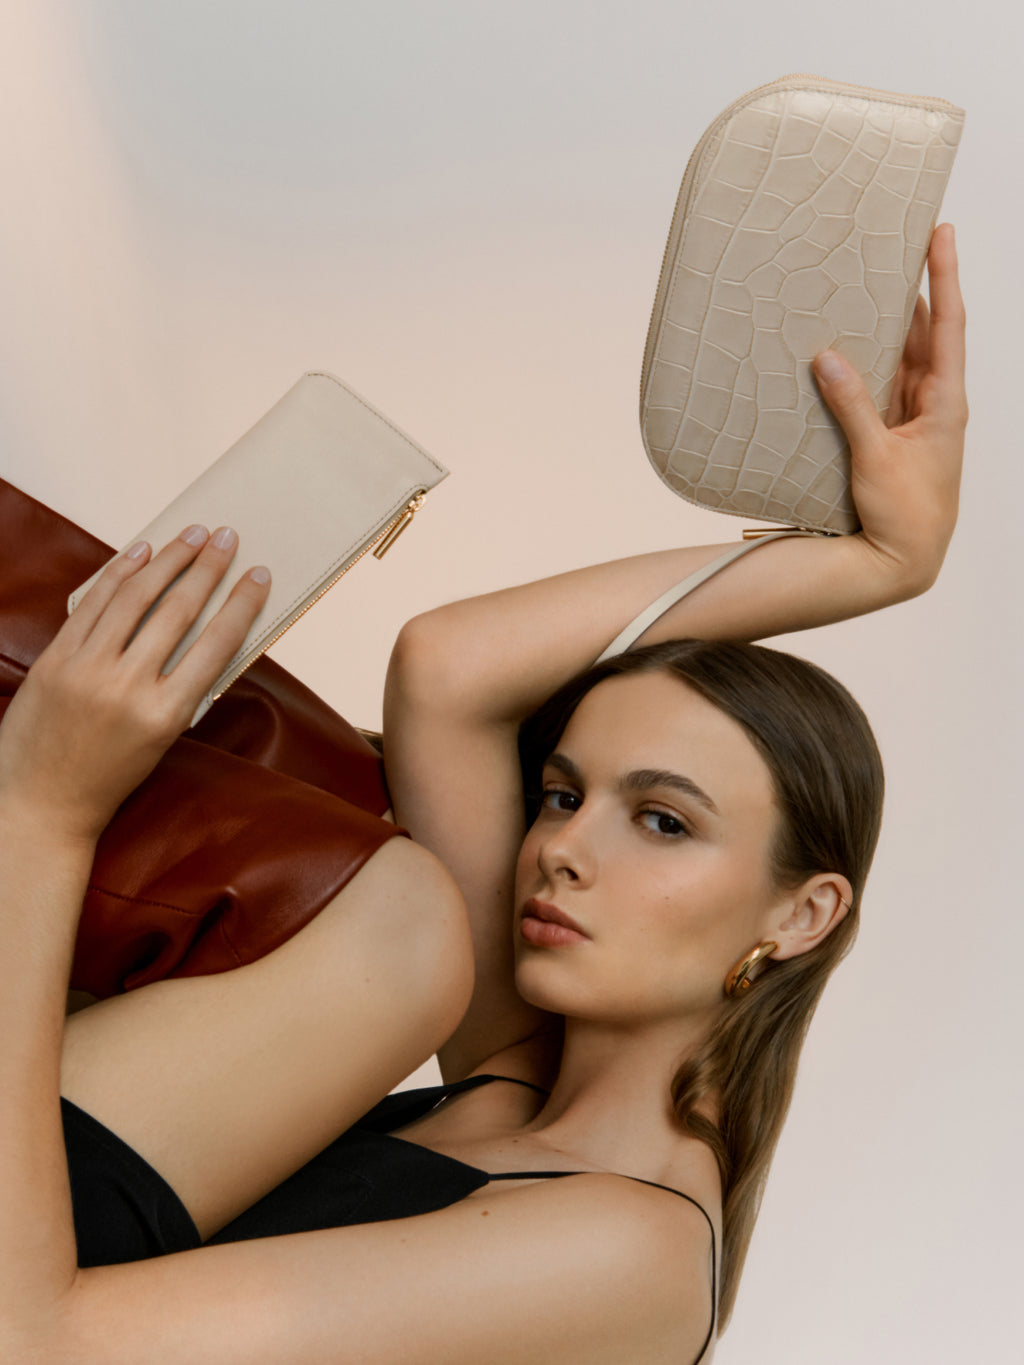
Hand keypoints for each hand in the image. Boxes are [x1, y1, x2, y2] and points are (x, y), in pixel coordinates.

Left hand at [0, 524, 271, 844]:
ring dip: (168, 559)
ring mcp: (86, 670)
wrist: (40, 804)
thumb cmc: (109, 777)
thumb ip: (182, 688)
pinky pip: (93, 605)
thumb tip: (207, 628)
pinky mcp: (55, 660)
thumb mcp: (161, 739)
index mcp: (165, 715)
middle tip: (226, 538)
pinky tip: (141, 553)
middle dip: (207, 568)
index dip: (241, 604)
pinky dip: (119, 573)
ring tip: (190, 536)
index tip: (258, 576)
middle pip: (178, 611)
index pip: (217, 644)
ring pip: (135, 598)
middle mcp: (126, 687)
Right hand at [812, 221, 966, 594]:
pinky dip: (864, 364)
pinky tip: (843, 345)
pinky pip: (878, 386)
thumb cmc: (906, 514)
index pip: (948, 325)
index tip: (941, 234)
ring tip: (865, 284)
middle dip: (912, 290)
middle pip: (924, 333)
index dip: (944, 277)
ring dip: (884, 325)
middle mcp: (934, 403)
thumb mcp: (876, 457)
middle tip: (892, 247)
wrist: (903, 561)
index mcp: (946, 403)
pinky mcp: (889, 435)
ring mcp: (911, 418)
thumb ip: (853, 404)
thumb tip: (828, 356)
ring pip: (900, 358)